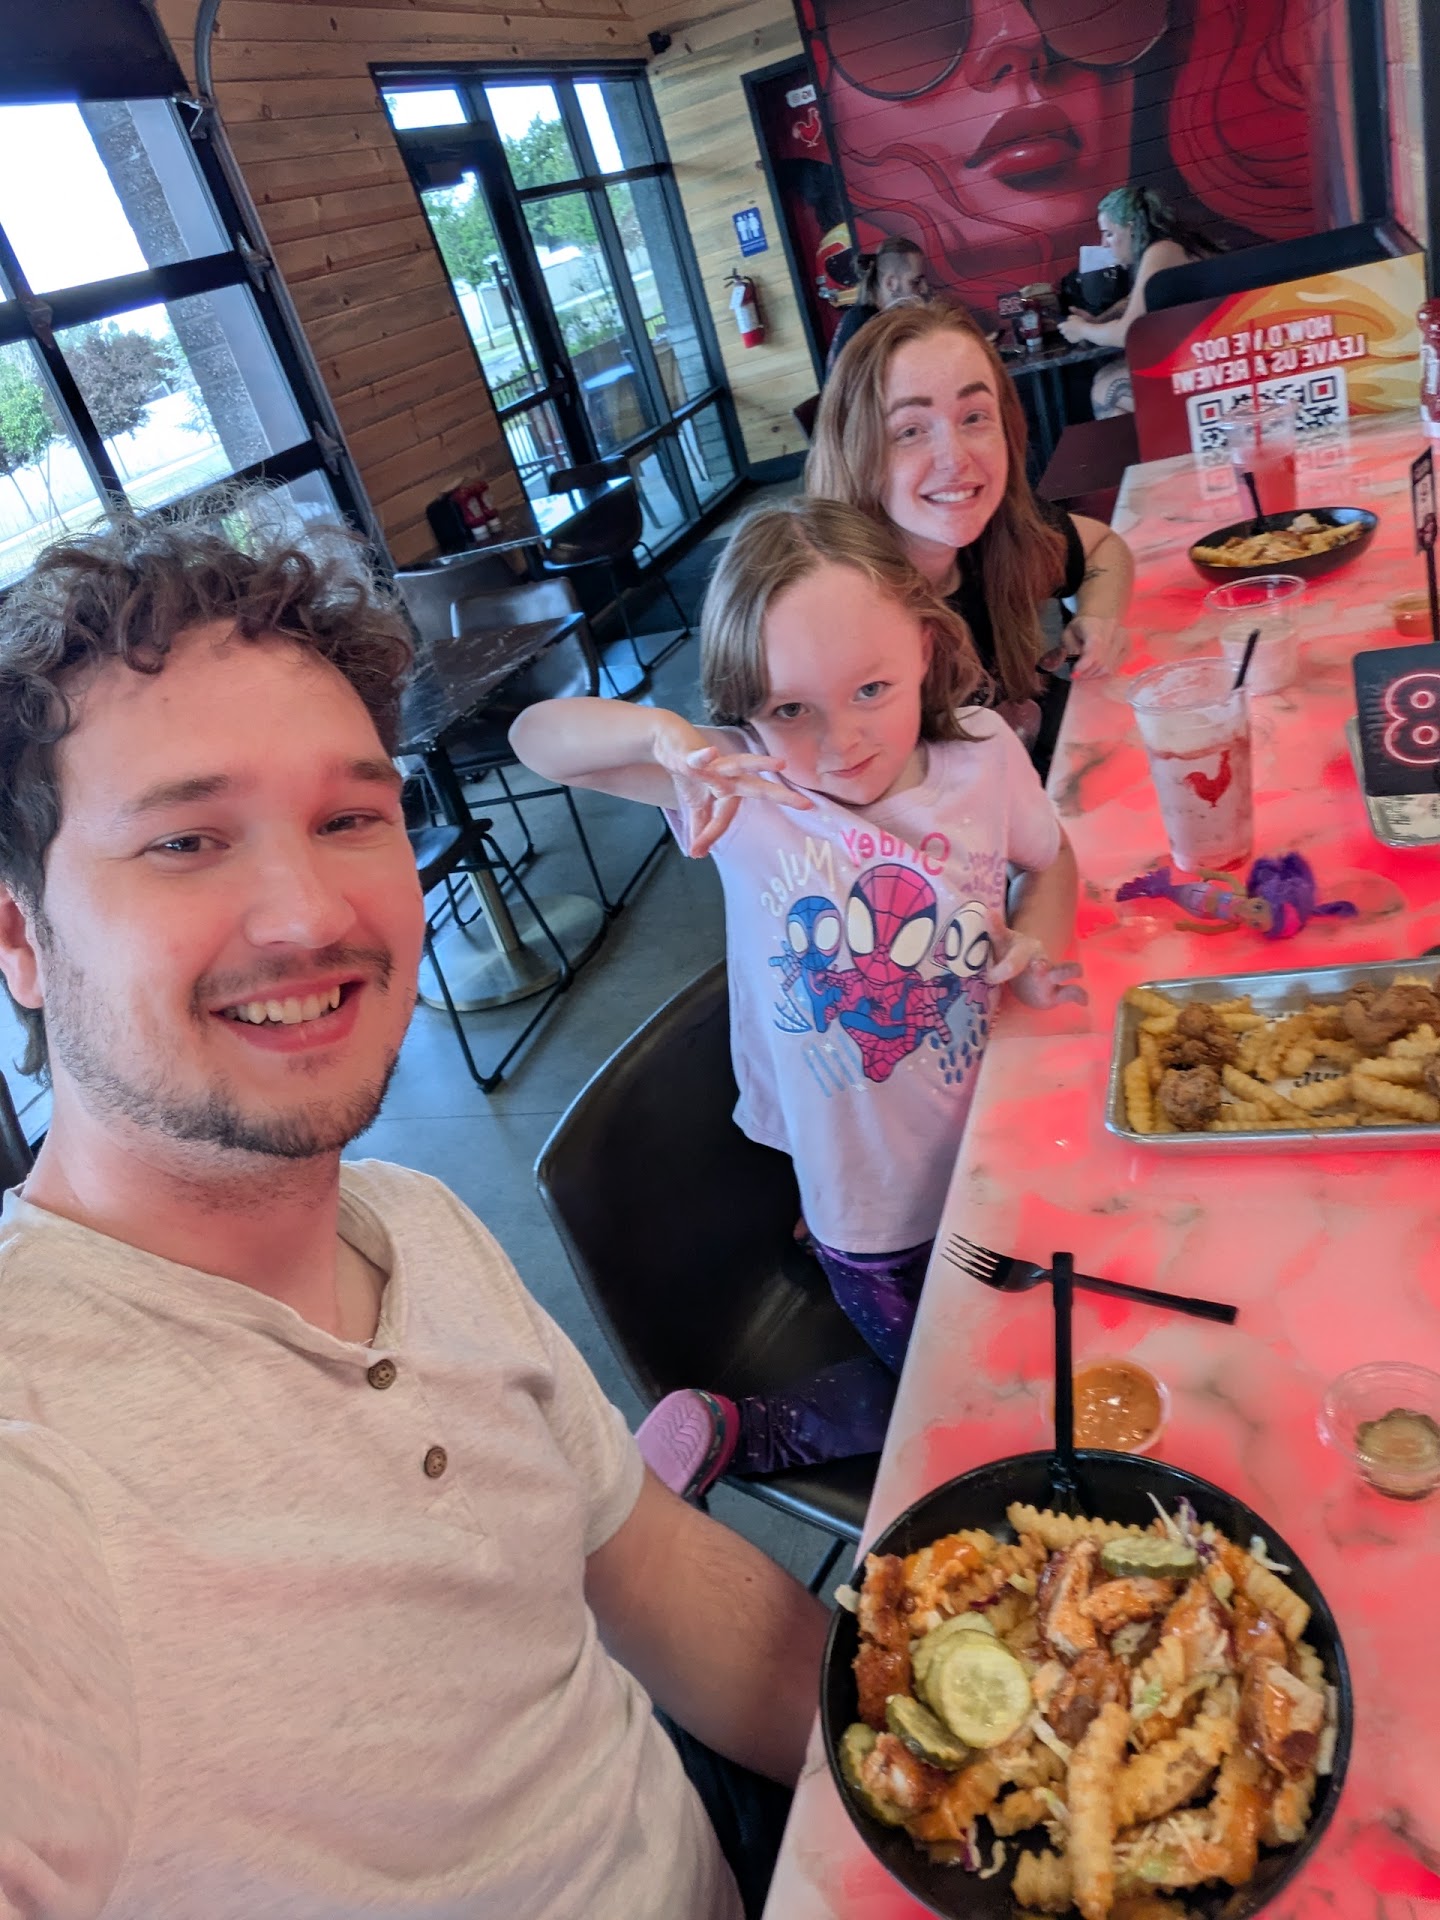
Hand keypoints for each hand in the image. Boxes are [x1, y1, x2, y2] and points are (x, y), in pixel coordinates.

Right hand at [651, 713, 810, 856]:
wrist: (670, 743)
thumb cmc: (691, 774)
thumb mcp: (696, 806)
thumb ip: (702, 829)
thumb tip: (697, 854)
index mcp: (731, 790)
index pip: (724, 818)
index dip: (711, 833)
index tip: (698, 850)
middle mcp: (728, 777)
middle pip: (758, 787)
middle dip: (781, 795)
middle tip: (807, 805)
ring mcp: (714, 765)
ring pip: (739, 763)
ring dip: (760, 763)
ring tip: (781, 763)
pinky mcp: (694, 755)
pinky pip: (699, 757)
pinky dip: (703, 757)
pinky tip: (710, 752)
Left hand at [984, 922, 1086, 1009]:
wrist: (1024, 970)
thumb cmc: (1010, 954)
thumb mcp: (1001, 943)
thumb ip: (995, 929)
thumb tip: (987, 911)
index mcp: (1025, 950)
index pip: (1016, 957)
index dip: (1003, 968)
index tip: (989, 978)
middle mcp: (1041, 962)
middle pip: (1045, 961)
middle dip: (1043, 965)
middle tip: (1039, 966)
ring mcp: (1050, 977)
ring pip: (1064, 971)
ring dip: (1068, 971)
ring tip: (1077, 972)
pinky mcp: (1056, 993)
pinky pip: (1071, 992)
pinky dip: (1080, 995)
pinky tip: (1085, 1001)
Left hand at [1058, 313, 1088, 343]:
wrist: (1084, 331)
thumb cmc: (1079, 322)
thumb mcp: (1073, 317)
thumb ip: (1069, 318)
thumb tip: (1067, 319)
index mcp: (1063, 326)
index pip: (1058, 326)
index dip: (1061, 325)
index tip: (1064, 324)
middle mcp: (1064, 332)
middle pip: (1062, 331)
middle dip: (1064, 330)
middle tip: (1070, 328)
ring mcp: (1067, 337)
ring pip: (1066, 336)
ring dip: (1068, 334)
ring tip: (1074, 332)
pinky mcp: (1071, 341)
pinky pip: (1070, 339)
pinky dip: (1072, 338)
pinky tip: (1076, 335)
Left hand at [1062, 614, 1126, 679]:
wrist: (1101, 615)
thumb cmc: (1081, 626)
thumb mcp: (1067, 634)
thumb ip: (1066, 649)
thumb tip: (1065, 664)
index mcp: (1095, 625)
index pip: (1094, 648)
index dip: (1083, 665)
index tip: (1074, 673)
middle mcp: (1113, 631)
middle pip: (1101, 662)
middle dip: (1086, 672)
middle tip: (1077, 673)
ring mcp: (1123, 640)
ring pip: (1109, 668)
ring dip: (1094, 674)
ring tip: (1085, 670)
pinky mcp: (1127, 648)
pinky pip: (1115, 668)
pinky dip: (1103, 672)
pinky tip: (1095, 668)